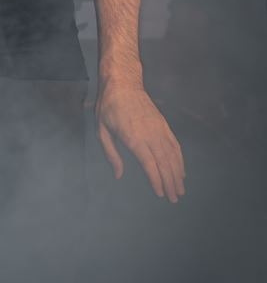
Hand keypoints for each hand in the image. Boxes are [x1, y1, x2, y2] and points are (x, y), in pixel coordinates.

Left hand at [95, 80, 185, 202]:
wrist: (123, 83)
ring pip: (172, 155)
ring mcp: (159, 128)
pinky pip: (175, 144)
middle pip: (164, 163)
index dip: (156, 180)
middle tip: (174, 199)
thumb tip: (118, 175)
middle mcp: (150, 134)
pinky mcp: (163, 124)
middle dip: (170, 182)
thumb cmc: (108, 107)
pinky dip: (180, 159)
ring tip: (181, 190)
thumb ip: (111, 154)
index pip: (149, 164)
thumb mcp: (101, 130)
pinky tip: (181, 170)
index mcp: (133, 137)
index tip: (161, 194)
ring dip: (178, 174)